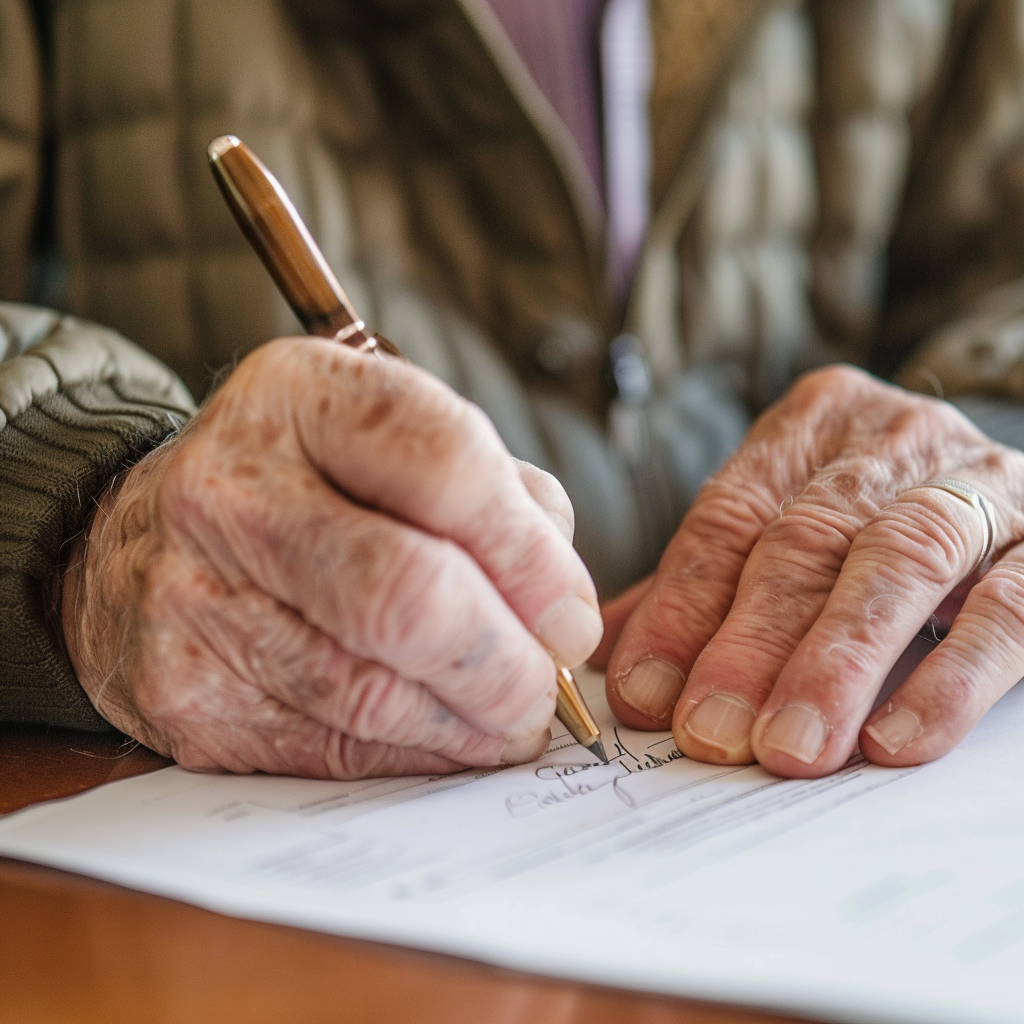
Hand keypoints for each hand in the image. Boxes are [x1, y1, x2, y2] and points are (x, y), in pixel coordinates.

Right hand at [61, 338, 602, 777]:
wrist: (143, 543)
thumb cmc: (307, 489)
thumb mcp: (394, 446)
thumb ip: (499, 501)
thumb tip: (563, 615)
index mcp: (300, 394)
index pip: (445, 464)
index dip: (530, 556)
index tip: (571, 619)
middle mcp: (231, 486)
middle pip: (406, 593)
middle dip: (505, 663)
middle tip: (546, 689)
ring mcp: (191, 595)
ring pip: (371, 692)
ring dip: (468, 723)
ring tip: (506, 717)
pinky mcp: (183, 694)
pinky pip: (329, 748)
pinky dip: (410, 754)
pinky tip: (438, 735)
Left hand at [600, 366, 1023, 776]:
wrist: (1006, 494)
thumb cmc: (870, 525)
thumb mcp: (785, 532)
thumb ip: (702, 588)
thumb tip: (611, 668)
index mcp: (810, 427)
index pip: (730, 515)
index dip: (683, 606)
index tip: (644, 691)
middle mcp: (893, 440)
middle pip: (807, 539)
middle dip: (750, 643)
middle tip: (709, 731)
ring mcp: (982, 483)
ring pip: (900, 562)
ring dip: (837, 662)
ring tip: (789, 746)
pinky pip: (1008, 609)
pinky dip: (948, 677)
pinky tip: (896, 738)